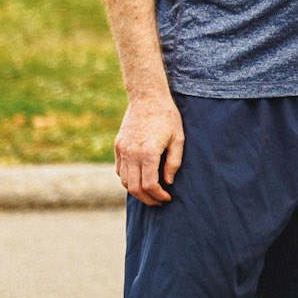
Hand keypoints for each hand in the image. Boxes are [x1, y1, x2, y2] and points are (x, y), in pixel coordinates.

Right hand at [115, 89, 184, 205]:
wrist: (147, 97)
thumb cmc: (167, 117)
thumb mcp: (179, 138)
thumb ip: (174, 162)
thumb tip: (168, 182)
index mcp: (148, 152)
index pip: (150, 185)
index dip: (159, 196)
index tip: (167, 198)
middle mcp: (132, 153)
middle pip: (135, 188)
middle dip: (147, 199)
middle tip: (159, 201)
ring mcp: (122, 150)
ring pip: (124, 181)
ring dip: (136, 191)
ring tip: (150, 193)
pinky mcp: (118, 146)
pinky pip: (120, 170)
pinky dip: (128, 179)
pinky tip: (140, 178)